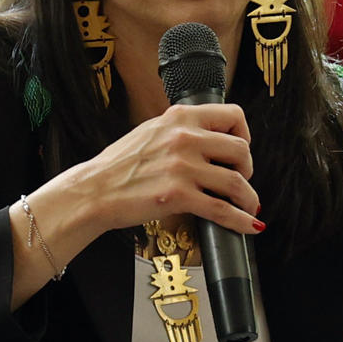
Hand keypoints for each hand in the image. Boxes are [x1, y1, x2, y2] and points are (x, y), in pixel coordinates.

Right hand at [26, 103, 260, 259]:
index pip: (233, 115)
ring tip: (248, 208)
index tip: (241, 151)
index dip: (245, 135)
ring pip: (237, 183)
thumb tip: (212, 140)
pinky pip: (222, 210)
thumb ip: (182, 131)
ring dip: (249, 199)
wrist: (93, 191)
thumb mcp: (152, 131)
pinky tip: (248, 226)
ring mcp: (182, 167)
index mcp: (179, 117)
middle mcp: (184, 137)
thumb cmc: (119, 166)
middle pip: (242, 151)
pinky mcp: (178, 195)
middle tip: (240, 182)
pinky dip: (241, 221)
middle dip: (247, 170)